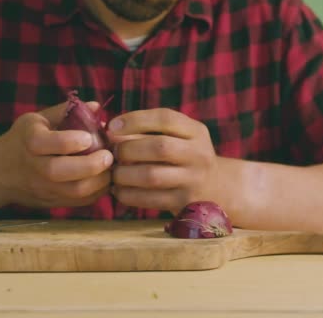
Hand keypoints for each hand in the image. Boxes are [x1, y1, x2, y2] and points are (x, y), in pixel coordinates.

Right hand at [0, 101, 113, 207]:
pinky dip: (97, 192)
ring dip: (99, 181)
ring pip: (73, 191)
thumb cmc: (22, 140)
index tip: (89, 136)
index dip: (70, 141)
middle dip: (90, 165)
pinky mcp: (52, 202)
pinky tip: (104, 179)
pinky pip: (79, 202)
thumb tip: (95, 106)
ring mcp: (43, 188)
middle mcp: (33, 167)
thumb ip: (65, 112)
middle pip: (60, 171)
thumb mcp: (36, 120)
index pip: (46, 143)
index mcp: (29, 141)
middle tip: (108, 156)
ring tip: (111, 168)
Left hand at [107, 108, 221, 213]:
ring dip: (124, 174)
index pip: (166, 118)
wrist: (214, 189)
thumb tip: (108, 132)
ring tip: (114, 173)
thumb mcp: (178, 138)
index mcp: (196, 132)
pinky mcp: (184, 203)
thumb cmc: (183, 158)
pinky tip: (119, 190)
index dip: (136, 120)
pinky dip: (128, 194)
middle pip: (160, 147)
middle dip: (128, 149)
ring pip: (152, 176)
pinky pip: (150, 200)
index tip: (112, 126)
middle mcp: (199, 155)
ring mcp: (193, 181)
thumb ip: (147, 132)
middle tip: (113, 154)